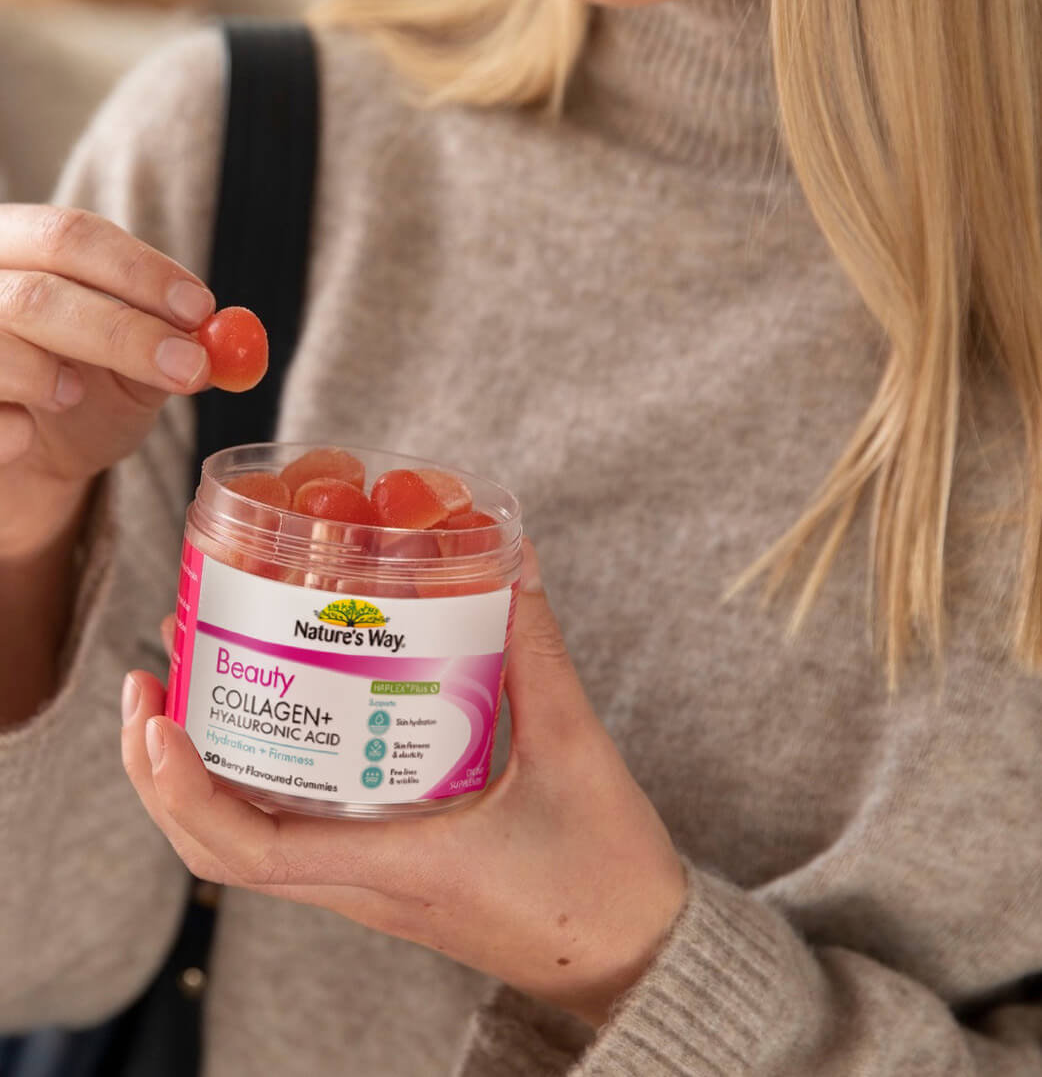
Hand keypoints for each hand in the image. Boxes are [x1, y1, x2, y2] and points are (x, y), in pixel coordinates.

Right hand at [0, 204, 213, 554]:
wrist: (25, 458)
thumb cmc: (78, 391)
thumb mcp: (133, 361)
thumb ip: (170, 340)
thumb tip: (219, 336)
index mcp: (16, 245)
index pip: (70, 235)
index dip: (138, 272)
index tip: (198, 310)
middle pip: (38, 293)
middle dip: (122, 333)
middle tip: (189, 369)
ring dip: (51, 378)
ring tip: (74, 394)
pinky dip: (12, 432)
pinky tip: (27, 436)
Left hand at [121, 543, 687, 1026]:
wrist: (633, 955)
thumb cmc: (604, 873)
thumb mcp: (575, 749)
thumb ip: (537, 648)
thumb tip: (509, 560)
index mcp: (395, 864)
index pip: (247, 852)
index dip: (181, 787)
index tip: (158, 714)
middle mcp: (364, 883)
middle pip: (218, 847)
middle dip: (163, 766)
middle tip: (155, 673)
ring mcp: (371, 884)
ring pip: (248, 841)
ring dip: (201, 767)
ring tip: (192, 679)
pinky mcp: (390, 873)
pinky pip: (294, 832)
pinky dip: (259, 777)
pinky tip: (279, 717)